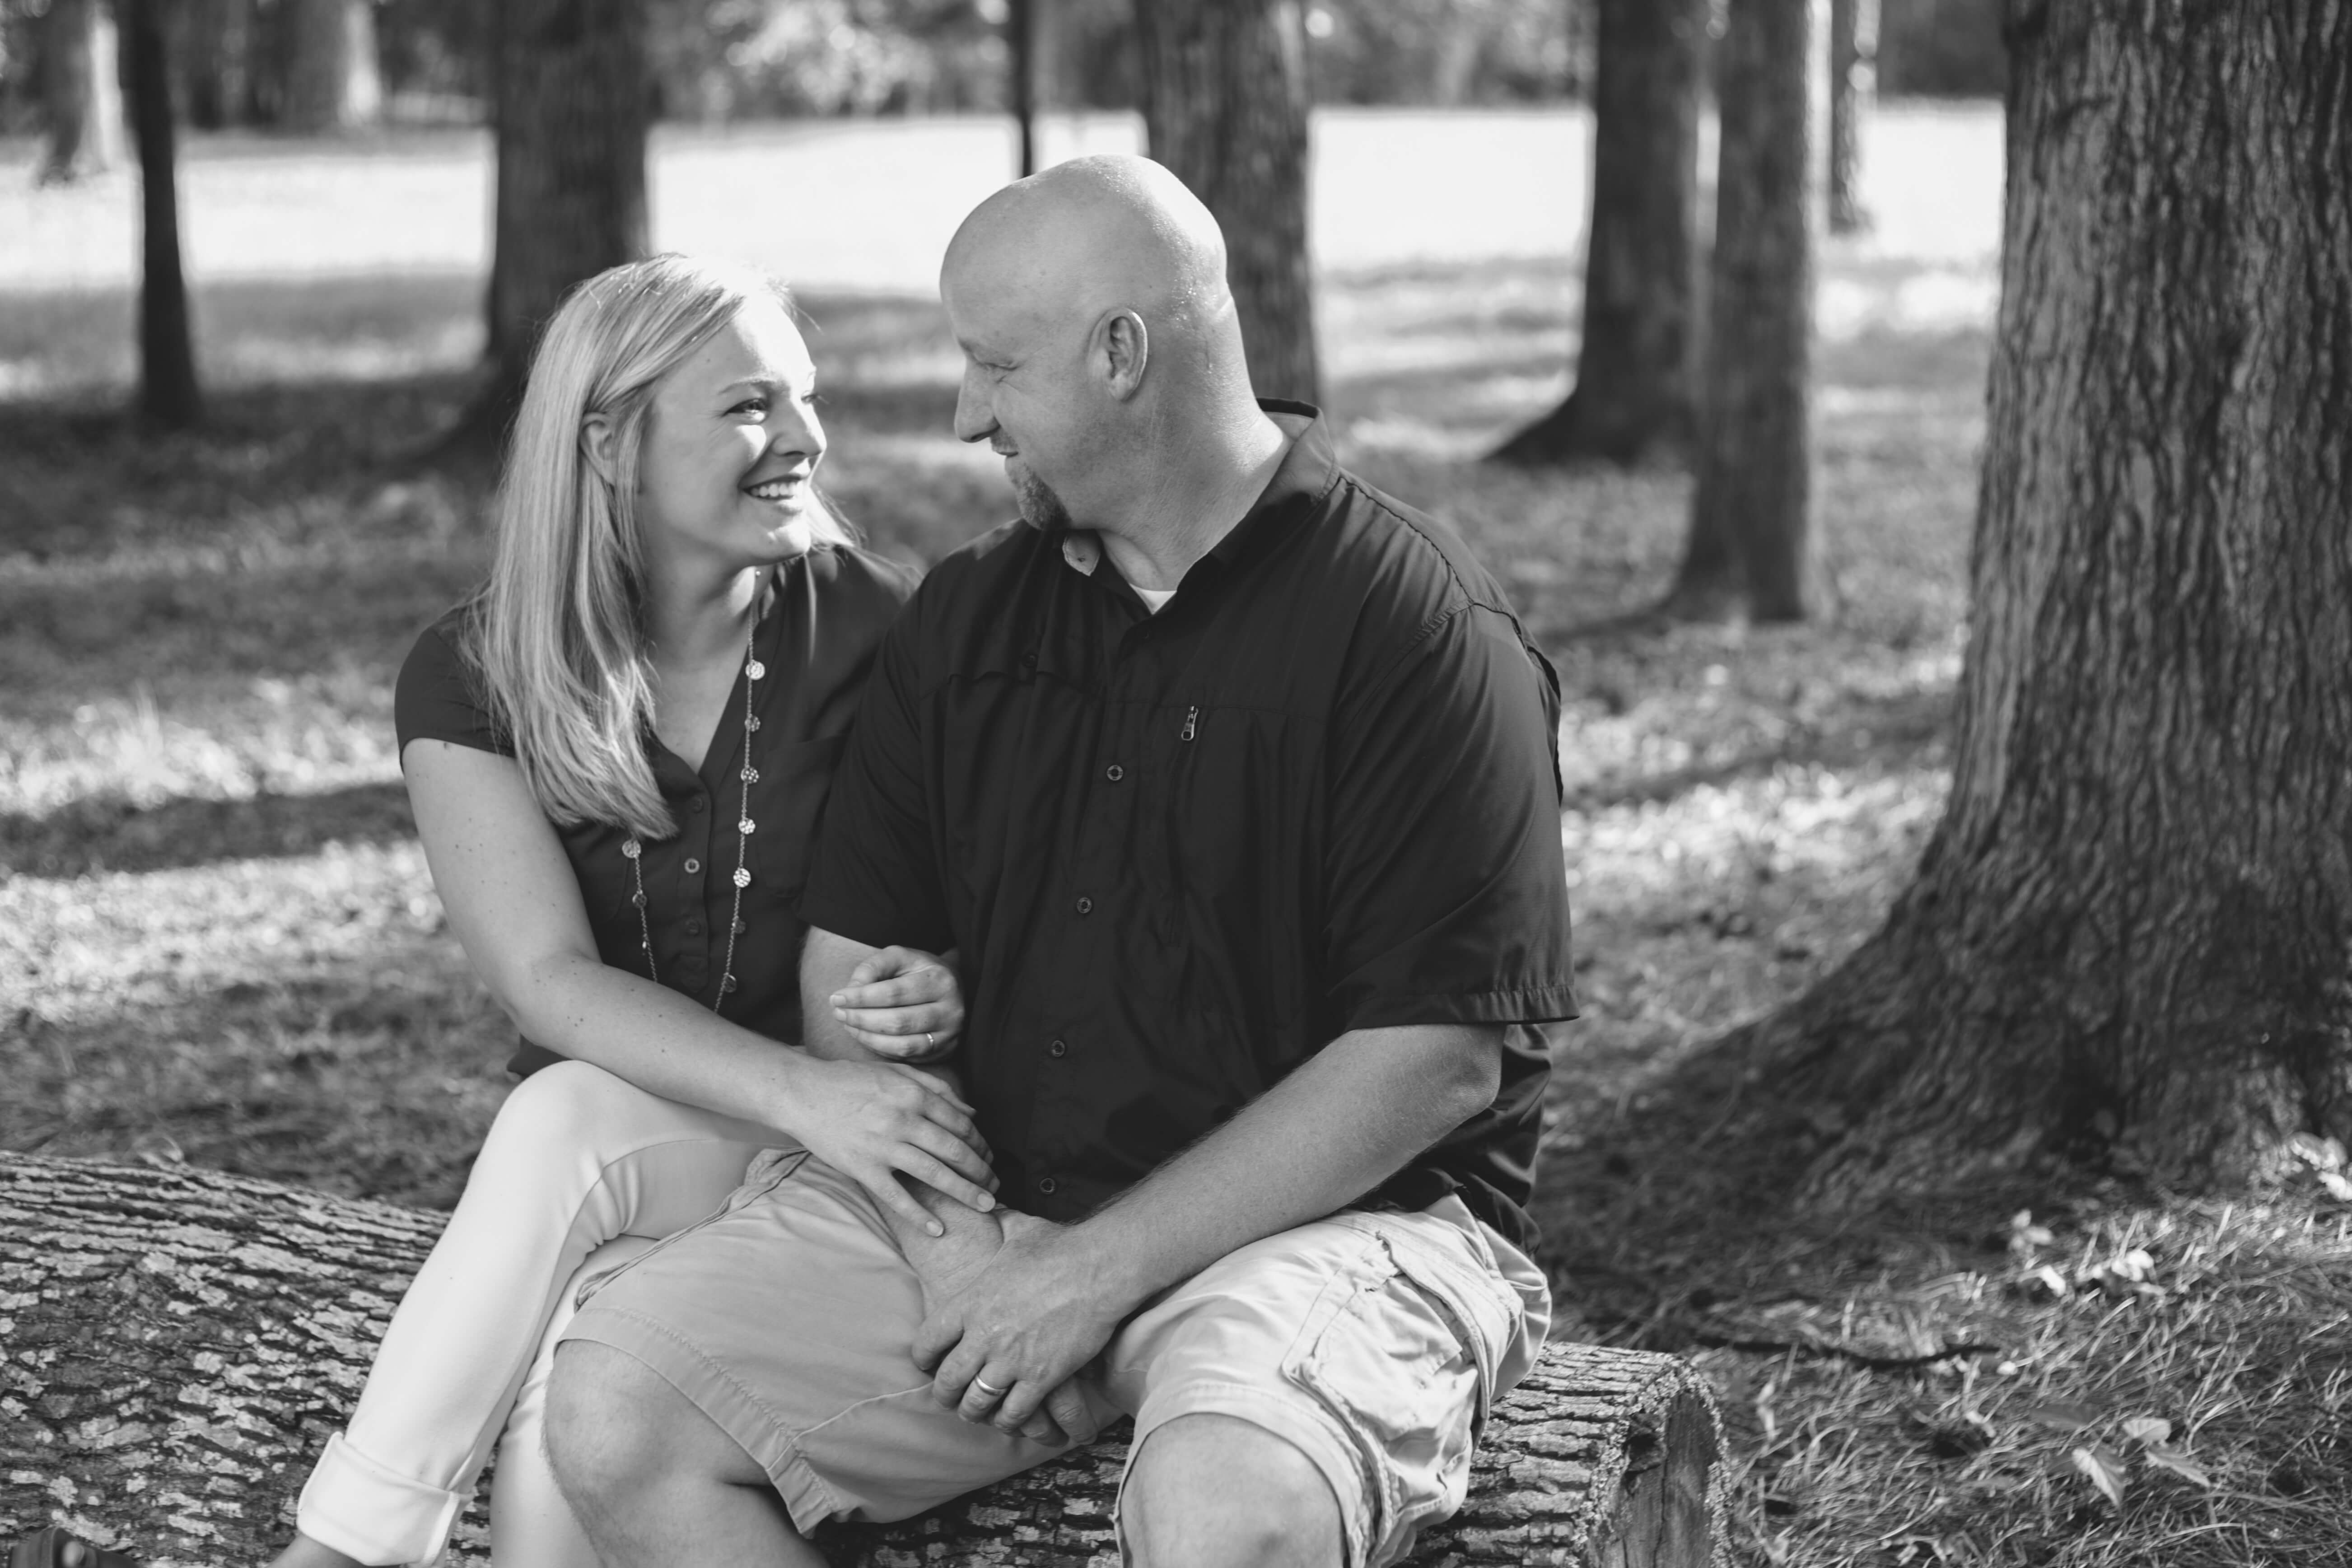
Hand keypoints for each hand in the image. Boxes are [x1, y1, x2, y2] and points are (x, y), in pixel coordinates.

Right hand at [779, 1056, 996, 1235]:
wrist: (803, 1093)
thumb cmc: (851, 1080)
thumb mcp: (897, 1073)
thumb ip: (937, 1089)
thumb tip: (972, 1111)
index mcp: (914, 1094)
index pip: (960, 1124)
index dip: (980, 1144)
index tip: (990, 1158)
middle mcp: (903, 1119)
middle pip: (954, 1150)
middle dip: (981, 1171)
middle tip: (997, 1187)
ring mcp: (882, 1146)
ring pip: (933, 1173)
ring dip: (964, 1192)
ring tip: (986, 1206)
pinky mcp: (862, 1168)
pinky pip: (895, 1196)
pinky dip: (918, 1214)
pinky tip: (938, 1229)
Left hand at [831, 946, 963, 1062]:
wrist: (952, 988)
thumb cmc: (918, 971)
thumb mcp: (898, 957)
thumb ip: (873, 967)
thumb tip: (850, 992)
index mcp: (940, 980)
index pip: (894, 993)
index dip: (861, 997)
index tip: (836, 998)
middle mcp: (951, 1010)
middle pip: (897, 1022)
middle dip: (861, 1019)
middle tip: (838, 1014)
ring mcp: (950, 1035)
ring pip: (902, 1045)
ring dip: (867, 1038)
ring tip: (848, 1025)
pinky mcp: (944, 1052)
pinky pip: (906, 1056)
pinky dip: (880, 1049)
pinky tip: (865, 1036)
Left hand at [911, 1211, 1119, 1445]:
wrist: (1100, 1268)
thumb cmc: (1061, 1247)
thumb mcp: (1018, 1231)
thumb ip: (997, 1225)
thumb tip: (989, 1205)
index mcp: (970, 1302)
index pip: (927, 1341)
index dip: (923, 1359)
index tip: (928, 1364)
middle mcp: (983, 1335)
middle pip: (947, 1380)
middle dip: (945, 1394)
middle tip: (949, 1398)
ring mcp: (1011, 1359)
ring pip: (977, 1403)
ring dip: (974, 1411)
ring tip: (977, 1413)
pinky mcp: (1041, 1377)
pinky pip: (1014, 1413)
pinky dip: (1010, 1420)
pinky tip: (1012, 1419)